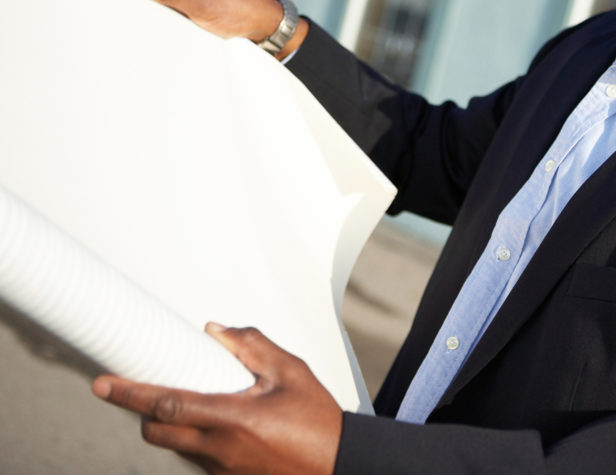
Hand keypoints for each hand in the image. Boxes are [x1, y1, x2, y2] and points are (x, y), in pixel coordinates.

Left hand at [92, 323, 341, 474]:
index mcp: (233, 419)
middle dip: (143, 411)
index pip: (166, 405)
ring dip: (169, 426)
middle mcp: (219, 450)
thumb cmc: (317, 418)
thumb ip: (252, 347)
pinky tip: (214, 425)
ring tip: (187, 403)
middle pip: (156, 433)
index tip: (102, 383)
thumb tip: (215, 331)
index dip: (129, 393)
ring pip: (174, 447)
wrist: (338, 465)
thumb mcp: (292, 373)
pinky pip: (194, 459)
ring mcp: (220, 471)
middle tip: (140, 388)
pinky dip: (191, 440)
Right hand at [133, 0, 307, 57]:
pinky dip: (165, 22)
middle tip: (122, 19)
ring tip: (138, 28)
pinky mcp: (193, 10)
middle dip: (139, 2)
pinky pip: (171, 14)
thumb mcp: (202, 5)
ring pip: (160, 3)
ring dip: (153, 15)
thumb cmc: (239, 12)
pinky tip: (156, 34)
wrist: (267, 29)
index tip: (113, 0)